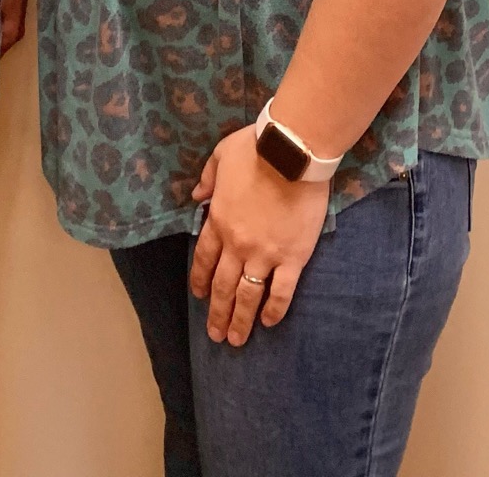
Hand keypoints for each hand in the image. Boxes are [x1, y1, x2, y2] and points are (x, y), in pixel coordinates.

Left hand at [190, 125, 328, 345]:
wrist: (293, 153)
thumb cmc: (257, 148)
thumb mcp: (221, 156)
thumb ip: (207, 179)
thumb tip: (196, 196)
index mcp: (219, 220)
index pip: (204, 258)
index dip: (200, 279)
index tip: (198, 296)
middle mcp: (238, 244)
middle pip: (223, 285)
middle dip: (217, 312)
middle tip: (214, 335)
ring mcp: (265, 254)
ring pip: (248, 295)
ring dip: (240, 320)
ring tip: (235, 339)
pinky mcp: (292, 258)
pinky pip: (281, 292)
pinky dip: (274, 310)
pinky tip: (269, 323)